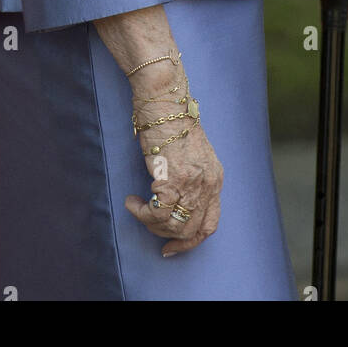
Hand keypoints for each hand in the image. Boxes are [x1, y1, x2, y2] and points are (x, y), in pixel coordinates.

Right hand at [124, 66, 222, 255]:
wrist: (164, 99)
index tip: (172, 247)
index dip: (190, 241)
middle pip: (191, 229)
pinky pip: (156, 212)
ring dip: (150, 222)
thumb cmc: (170, 122)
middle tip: (148, 226)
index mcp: (215, 178)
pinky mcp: (172, 178)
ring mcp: (192, 182)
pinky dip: (141, 212)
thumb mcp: (191, 154)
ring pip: (172, 225)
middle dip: (166, 235)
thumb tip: (176, 204)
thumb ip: (191, 178)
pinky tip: (132, 201)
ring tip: (137, 207)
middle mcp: (208, 182)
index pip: (210, 223)